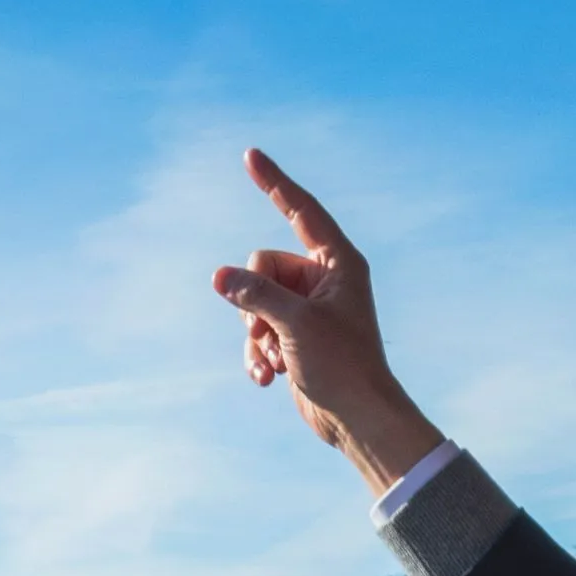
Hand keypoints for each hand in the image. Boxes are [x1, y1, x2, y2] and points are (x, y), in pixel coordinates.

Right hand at [210, 149, 446, 496]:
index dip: (275, 183)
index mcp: (338, 264)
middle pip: (263, 266)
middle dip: (255, 302)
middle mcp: (324, 280)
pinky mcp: (295, 336)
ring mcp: (308, 309)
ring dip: (255, 335)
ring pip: (254, 301)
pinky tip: (266, 379)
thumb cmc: (342, 367)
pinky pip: (258, 328)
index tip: (251, 155)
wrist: (357, 420)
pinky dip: (257, 353)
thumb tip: (218, 277)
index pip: (301, 211)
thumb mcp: (294, 325)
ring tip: (273, 362)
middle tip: (270, 334)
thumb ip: (255, 295)